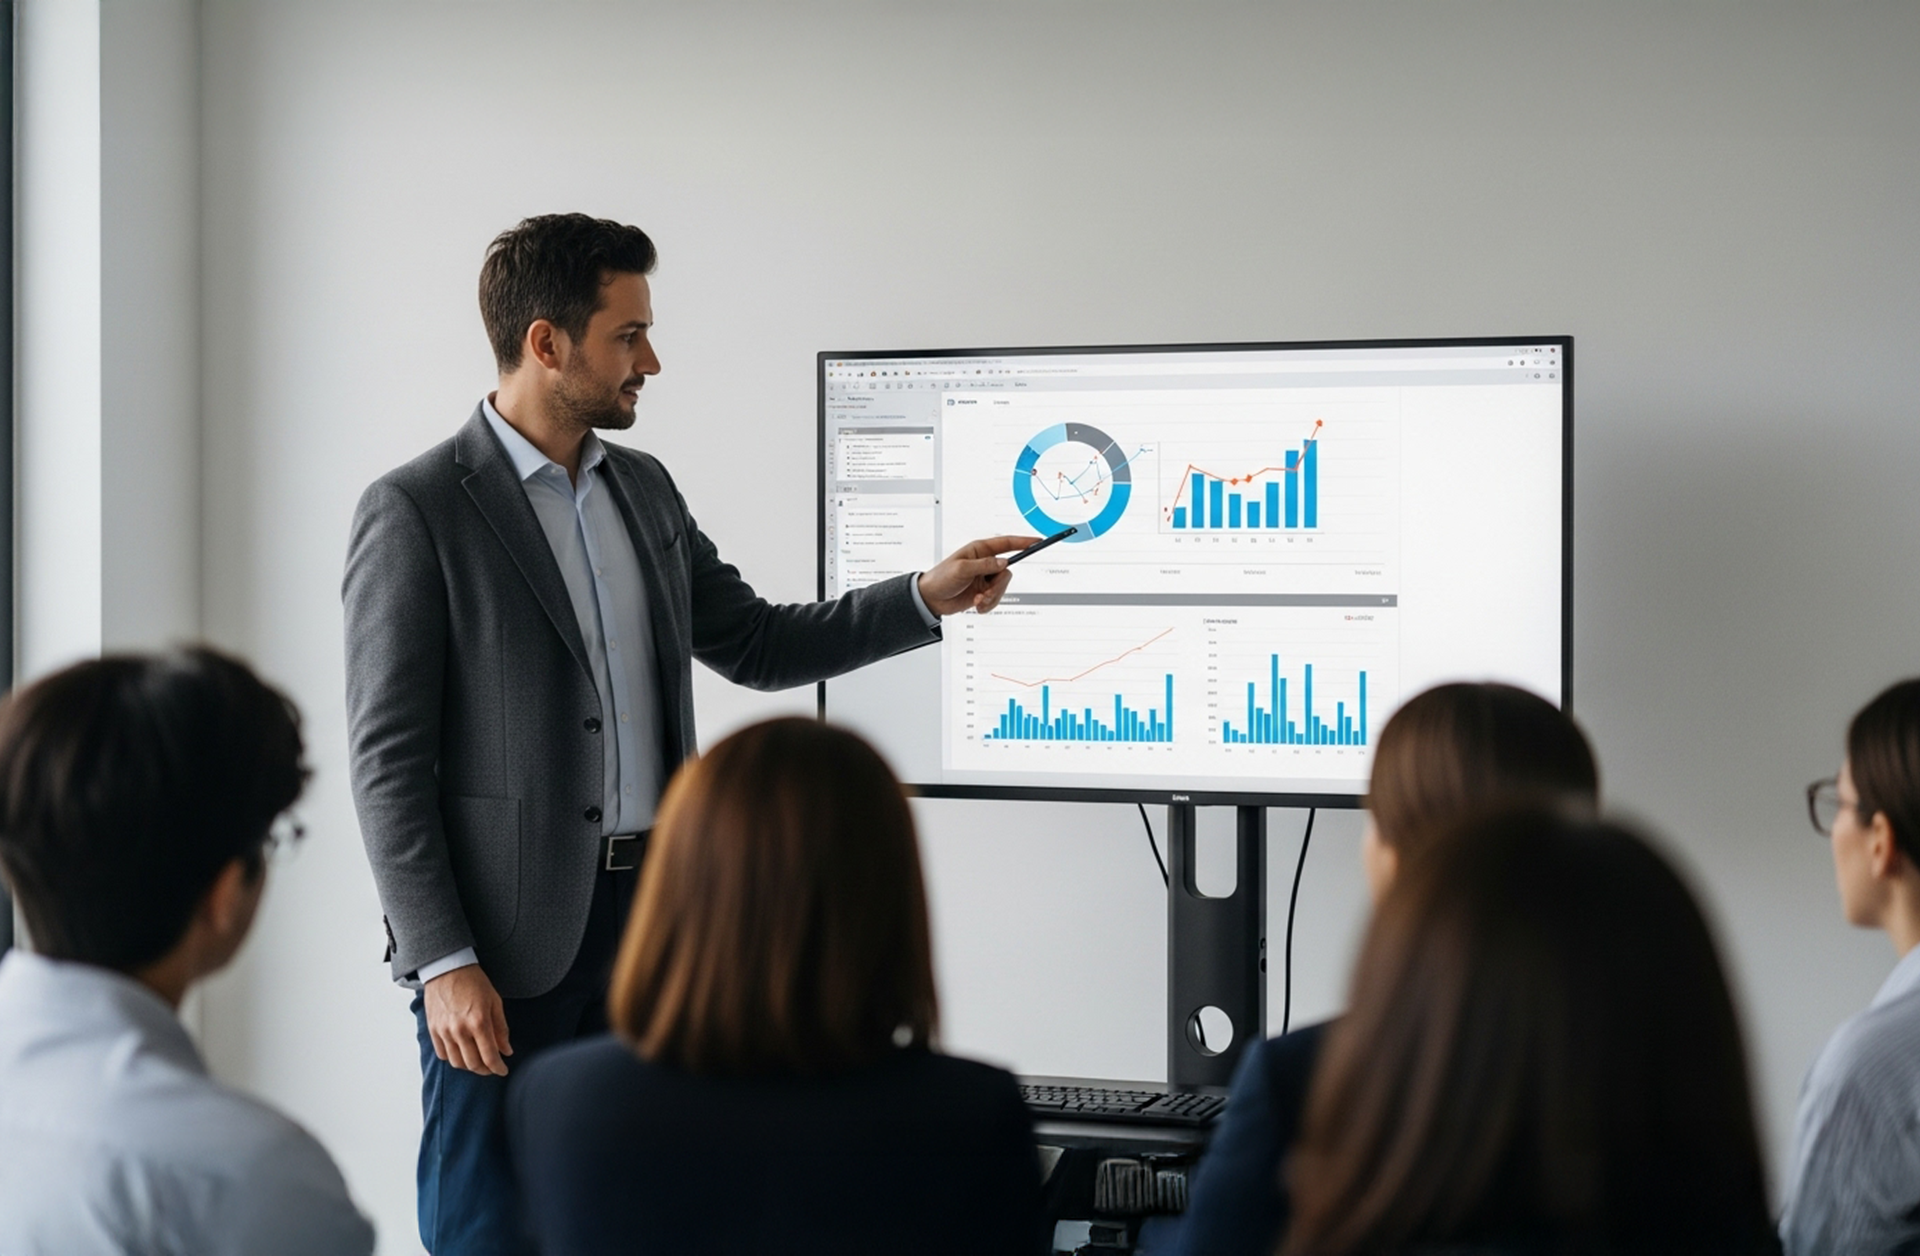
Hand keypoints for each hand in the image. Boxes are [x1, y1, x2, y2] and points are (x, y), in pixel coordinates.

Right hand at [424, 964, 511, 1075]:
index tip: (503, 1070)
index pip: (489, 1056)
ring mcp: (444, 1031)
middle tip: (492, 1068)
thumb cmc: (473, 982)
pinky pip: (443, 1054)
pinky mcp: (433, 1030)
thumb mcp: (495, 1001)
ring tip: (478, 1061)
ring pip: (457, 1062)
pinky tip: (462, 1053)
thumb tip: (506, 1050)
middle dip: (485, 1070)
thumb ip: (501, 1028)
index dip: (498, 1068)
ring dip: (469, 1066)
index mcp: (478, 1022)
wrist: (447, 968)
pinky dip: (454, 1058)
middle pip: (473, 1064)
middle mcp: (459, 1030)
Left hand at [917, 535, 1040, 615]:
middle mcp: (985, 563)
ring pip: (1003, 587)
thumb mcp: (962, 569)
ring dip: (992, 597)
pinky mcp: (984, 592)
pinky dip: (989, 605)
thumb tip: (1004, 562)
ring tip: (978, 601)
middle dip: (998, 586)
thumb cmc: (941, 578)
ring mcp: (985, 578)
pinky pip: (996, 599)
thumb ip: (985, 565)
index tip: (1037, 542)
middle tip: (985, 594)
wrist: (931, 600)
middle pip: (1007, 571)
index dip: (1023, 541)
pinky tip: (977, 606)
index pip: (1006, 543)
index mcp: (980, 550)